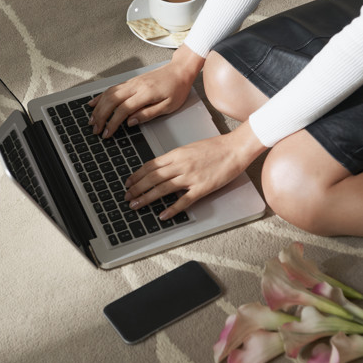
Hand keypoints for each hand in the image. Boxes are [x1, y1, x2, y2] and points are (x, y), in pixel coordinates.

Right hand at [89, 45, 203, 137]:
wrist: (179, 70)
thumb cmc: (177, 88)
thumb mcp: (168, 106)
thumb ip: (148, 114)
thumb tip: (130, 122)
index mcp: (145, 93)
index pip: (123, 109)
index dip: (113, 123)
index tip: (107, 133)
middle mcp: (135, 86)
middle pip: (111, 100)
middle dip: (101, 116)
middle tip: (96, 129)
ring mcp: (131, 82)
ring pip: (109, 93)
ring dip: (98, 107)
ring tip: (92, 120)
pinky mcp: (131, 81)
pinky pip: (112, 88)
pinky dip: (101, 96)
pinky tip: (94, 102)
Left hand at [124, 121, 266, 219]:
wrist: (235, 148)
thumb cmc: (216, 147)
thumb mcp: (190, 148)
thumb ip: (176, 158)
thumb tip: (162, 167)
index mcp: (177, 154)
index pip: (150, 166)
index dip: (137, 175)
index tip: (129, 183)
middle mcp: (181, 165)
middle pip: (152, 178)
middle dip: (136, 188)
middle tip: (127, 197)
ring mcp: (191, 177)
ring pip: (162, 189)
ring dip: (146, 198)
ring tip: (136, 205)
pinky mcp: (202, 188)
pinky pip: (183, 201)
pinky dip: (172, 209)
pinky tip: (162, 215)